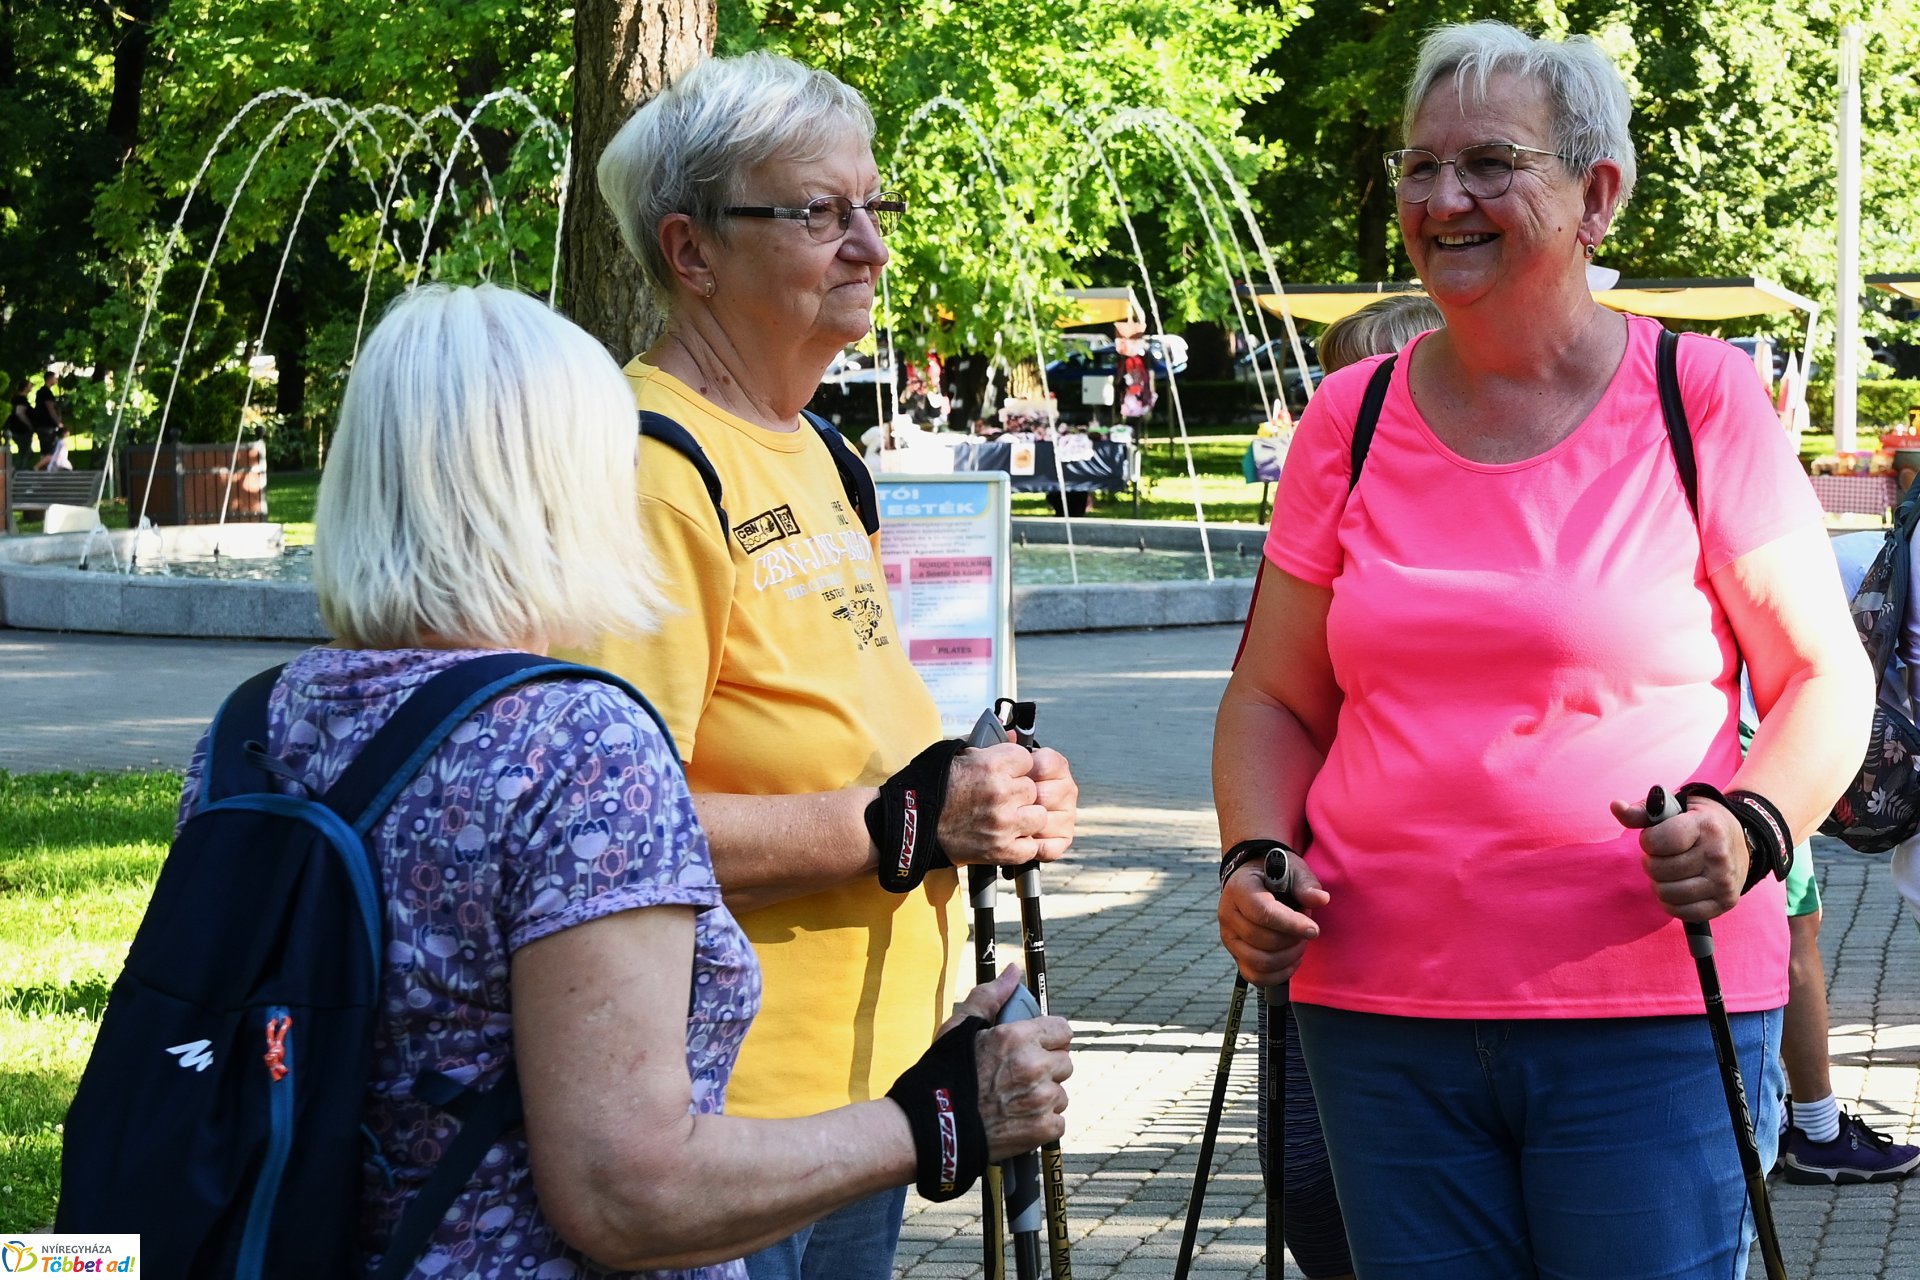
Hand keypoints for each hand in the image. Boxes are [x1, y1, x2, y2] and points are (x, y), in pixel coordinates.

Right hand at [938, 744, 1076, 867]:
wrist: (913, 824)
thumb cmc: (934, 790)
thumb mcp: (959, 755)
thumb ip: (990, 745)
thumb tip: (1013, 734)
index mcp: (992, 765)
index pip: (1028, 760)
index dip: (1018, 768)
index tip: (1009, 774)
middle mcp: (1001, 793)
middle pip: (1033, 789)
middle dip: (1021, 794)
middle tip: (1002, 799)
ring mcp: (1003, 823)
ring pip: (1039, 816)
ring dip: (1026, 818)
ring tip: (1007, 818)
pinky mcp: (1002, 849)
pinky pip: (1032, 845)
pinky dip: (1023, 843)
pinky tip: (1008, 836)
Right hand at [947, 966, 1072, 1162]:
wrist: (931, 1126)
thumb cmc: (943, 1073)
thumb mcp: (960, 1027)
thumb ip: (991, 996)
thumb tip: (1014, 971)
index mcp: (1018, 1037)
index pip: (1062, 1030)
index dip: (1051, 1038)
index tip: (1038, 1046)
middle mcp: (1034, 1066)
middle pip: (1065, 1062)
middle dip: (1047, 1068)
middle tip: (1021, 1076)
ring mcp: (1040, 1100)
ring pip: (1061, 1094)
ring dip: (1045, 1097)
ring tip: (1015, 1100)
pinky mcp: (1041, 1130)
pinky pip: (1058, 1122)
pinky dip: (1043, 1122)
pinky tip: (1019, 1119)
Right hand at [1217, 854, 1327, 986]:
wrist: (1255, 882)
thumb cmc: (1275, 875)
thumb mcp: (1292, 870)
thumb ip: (1306, 884)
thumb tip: (1321, 899)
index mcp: (1240, 889)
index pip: (1262, 913)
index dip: (1290, 924)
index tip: (1314, 929)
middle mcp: (1228, 915)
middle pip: (1262, 940)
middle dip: (1293, 939)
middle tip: (1307, 928)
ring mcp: (1229, 938)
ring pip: (1260, 962)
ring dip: (1288, 957)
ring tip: (1300, 942)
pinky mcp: (1235, 955)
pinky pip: (1255, 976)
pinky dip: (1279, 974)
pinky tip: (1292, 960)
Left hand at [1612, 795, 1749, 921]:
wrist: (1744, 839)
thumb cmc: (1700, 822)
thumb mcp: (1676, 807)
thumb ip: (1642, 811)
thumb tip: (1616, 806)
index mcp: (1705, 826)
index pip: (1656, 842)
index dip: (1648, 840)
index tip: (1657, 837)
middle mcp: (1718, 855)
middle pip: (1658, 870)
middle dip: (1652, 862)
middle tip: (1664, 856)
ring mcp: (1723, 881)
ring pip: (1666, 893)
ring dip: (1660, 883)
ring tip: (1670, 872)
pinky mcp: (1725, 902)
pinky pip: (1682, 913)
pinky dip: (1671, 903)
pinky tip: (1677, 887)